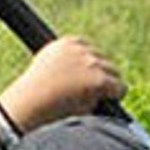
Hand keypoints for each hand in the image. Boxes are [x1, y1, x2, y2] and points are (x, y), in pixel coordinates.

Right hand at [0, 36, 125, 131]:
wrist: (30, 106)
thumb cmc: (34, 97)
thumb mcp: (47, 69)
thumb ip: (65, 66)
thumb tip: (82, 78)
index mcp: (66, 43)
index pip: (89, 50)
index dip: (89, 68)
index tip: (84, 80)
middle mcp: (80, 49)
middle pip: (104, 61)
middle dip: (100, 76)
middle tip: (90, 94)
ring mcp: (91, 64)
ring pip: (113, 74)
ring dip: (107, 86)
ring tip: (95, 100)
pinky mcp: (100, 80)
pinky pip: (119, 88)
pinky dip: (116, 96)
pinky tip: (106, 103)